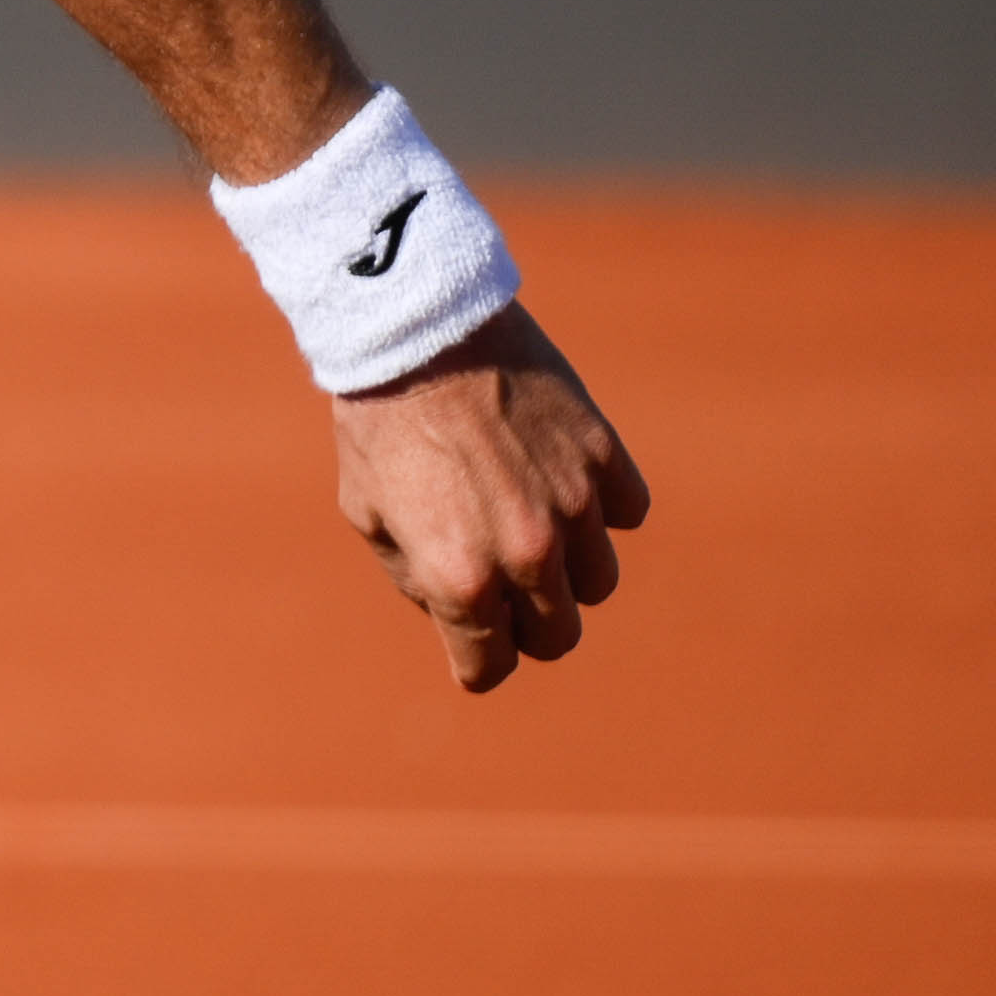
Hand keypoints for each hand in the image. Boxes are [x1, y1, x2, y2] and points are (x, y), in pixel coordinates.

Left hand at [328, 306, 647, 692]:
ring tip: (529, 524)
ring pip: (598, 582)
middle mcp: (526, 552)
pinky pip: (627, 513)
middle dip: (529, 625)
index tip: (474, 646)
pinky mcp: (604, 456)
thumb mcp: (369, 514)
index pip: (492, 666)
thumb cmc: (377, 424)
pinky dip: (601, 507)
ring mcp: (574, 504)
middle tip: (504, 589)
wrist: (414, 328)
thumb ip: (419, 579)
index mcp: (461, 578)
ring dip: (569, 569)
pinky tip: (560, 479)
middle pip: (558, 638)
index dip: (478, 660)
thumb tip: (460, 615)